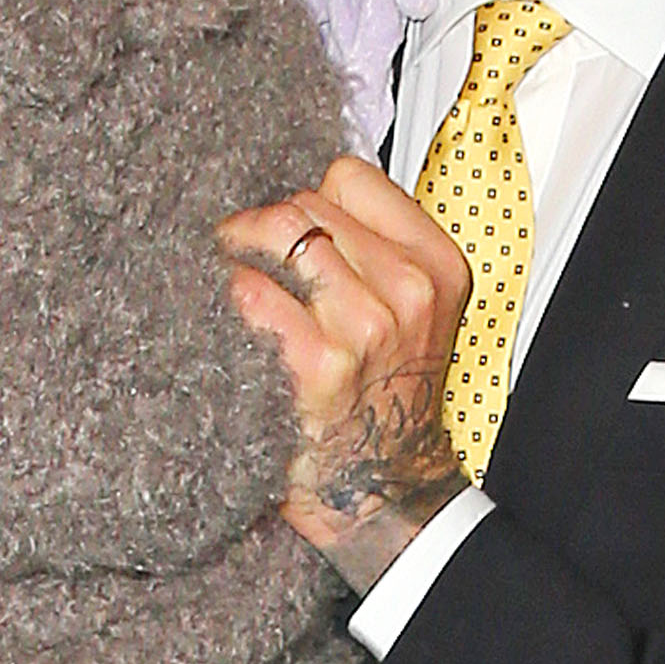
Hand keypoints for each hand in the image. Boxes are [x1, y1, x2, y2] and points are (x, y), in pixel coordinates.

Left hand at [222, 157, 471, 592]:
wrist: (382, 487)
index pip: (349, 176)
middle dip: (263, 227)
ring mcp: (365, 324)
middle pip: (303, 203)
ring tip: (232, 282)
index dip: (308, 197)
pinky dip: (228, 301)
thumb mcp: (413, 311)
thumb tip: (295, 198)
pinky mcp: (318, 362)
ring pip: (276, 235)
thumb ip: (374, 249)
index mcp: (436, 265)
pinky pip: (249, 293)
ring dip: (238, 253)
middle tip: (244, 257)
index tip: (290, 229)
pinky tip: (231, 324)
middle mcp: (408, 289)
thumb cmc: (384, 395)